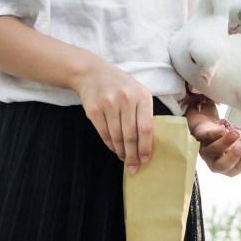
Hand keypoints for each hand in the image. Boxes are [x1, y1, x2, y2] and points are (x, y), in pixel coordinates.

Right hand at [71, 59, 152, 173]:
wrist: (92, 73)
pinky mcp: (94, 110)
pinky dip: (110, 144)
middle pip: (131, 136)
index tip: (146, 159)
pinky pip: (104, 133)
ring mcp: (109, 104)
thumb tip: (147, 144)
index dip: (146, 147)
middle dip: (133, 155)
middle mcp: (126, 99)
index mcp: (142, 96)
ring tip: (124, 158)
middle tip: (134, 167)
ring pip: (117, 137)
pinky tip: (114, 148)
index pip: (146, 128)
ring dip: (121, 151)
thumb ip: (144, 113)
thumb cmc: (121, 86)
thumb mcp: (138, 93)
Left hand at [191, 119, 240, 176]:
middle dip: (232, 157)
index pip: (234, 170)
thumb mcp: (236, 146)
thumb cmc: (225, 141)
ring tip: (236, 133)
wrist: (207, 129)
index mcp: (225, 167)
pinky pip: (207, 137)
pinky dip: (215, 134)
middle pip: (221, 165)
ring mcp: (205, 150)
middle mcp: (213, 162)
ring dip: (226, 141)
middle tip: (240, 148)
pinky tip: (224, 130)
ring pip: (214, 149)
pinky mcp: (200, 138)